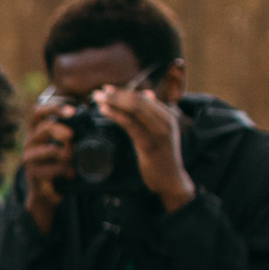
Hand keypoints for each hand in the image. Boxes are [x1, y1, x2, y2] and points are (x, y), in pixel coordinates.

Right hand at [21, 96, 73, 231]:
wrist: (46, 192)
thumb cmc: (58, 163)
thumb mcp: (63, 144)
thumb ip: (70, 129)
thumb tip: (91, 111)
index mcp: (36, 131)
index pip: (38, 111)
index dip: (54, 106)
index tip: (74, 108)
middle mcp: (30, 142)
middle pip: (44, 127)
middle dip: (62, 128)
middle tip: (73, 135)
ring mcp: (30, 159)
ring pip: (50, 150)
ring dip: (67, 153)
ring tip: (74, 158)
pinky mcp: (34, 174)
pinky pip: (54, 169)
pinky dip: (66, 170)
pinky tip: (71, 174)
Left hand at [97, 82, 196, 210]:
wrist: (171, 180)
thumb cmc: (162, 157)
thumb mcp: (159, 132)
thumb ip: (152, 115)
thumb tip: (147, 94)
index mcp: (167, 116)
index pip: (144, 98)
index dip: (124, 92)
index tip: (106, 89)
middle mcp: (166, 121)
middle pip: (139, 101)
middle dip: (117, 95)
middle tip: (98, 92)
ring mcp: (160, 132)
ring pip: (135, 110)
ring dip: (114, 103)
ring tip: (98, 100)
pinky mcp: (151, 145)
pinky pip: (132, 126)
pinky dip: (117, 116)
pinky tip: (105, 112)